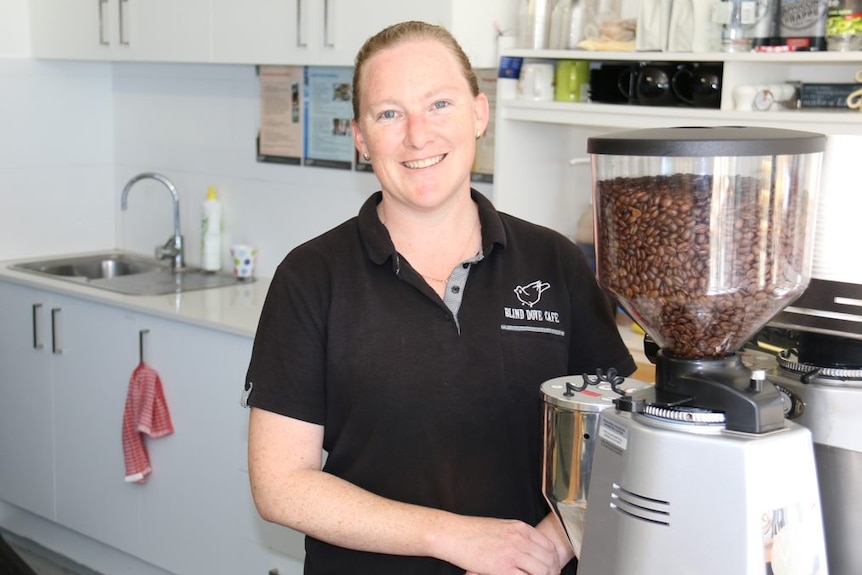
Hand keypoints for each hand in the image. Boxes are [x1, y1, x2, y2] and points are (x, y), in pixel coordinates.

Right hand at [437, 516, 561, 574]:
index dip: (554, 560)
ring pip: (542, 571)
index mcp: (521, 528)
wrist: (454, 534)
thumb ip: (517, 536)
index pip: (549, 546)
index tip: (552, 568)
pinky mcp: (502, 568)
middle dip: (552, 572)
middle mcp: (520, 539)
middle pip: (549, 559)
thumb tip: (527, 548)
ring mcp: (512, 553)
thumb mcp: (500, 526)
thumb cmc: (472, 531)